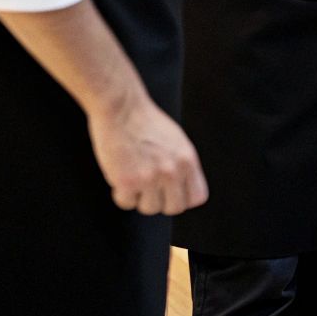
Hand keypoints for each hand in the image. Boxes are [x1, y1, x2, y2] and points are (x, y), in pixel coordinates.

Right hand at [87, 95, 207, 215]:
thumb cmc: (145, 122)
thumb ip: (181, 164)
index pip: (197, 197)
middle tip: (147, 188)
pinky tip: (119, 175)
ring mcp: (150, 178)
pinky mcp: (127, 182)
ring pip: (148, 208)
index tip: (169, 192)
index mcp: (188, 160)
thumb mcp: (175, 140)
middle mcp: (173, 171)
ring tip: (132, 176)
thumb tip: (182, 189)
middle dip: (160, 202)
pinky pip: (126, 203)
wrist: (121, 107)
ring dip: (138, 198)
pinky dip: (120, 194)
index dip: (182, 198)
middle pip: (174, 208)